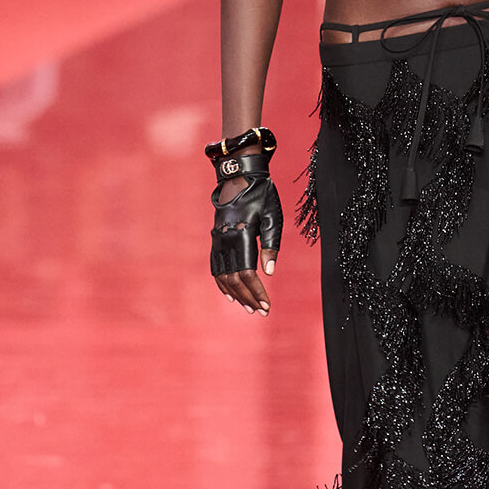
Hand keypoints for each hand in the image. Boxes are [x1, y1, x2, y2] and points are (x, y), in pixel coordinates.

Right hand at [210, 152, 282, 316]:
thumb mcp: (272, 216)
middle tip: (260, 312)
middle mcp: (226, 239)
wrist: (239, 176)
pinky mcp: (215, 238)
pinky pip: (216, 266)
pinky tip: (230, 294)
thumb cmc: (261, 195)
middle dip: (248, 298)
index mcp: (242, 234)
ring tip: (248, 308)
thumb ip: (271, 244)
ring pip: (222, 275)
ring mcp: (218, 239)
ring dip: (235, 294)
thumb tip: (269, 272)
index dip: (257, 292)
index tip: (267, 305)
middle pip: (234, 278)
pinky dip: (222, 282)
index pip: (248, 273)